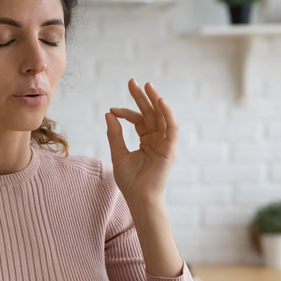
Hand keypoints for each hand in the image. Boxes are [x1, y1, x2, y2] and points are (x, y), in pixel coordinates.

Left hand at [105, 79, 177, 205]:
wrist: (139, 198)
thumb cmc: (130, 181)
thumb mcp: (118, 153)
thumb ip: (115, 134)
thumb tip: (108, 114)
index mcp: (147, 141)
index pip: (138, 120)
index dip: (125, 112)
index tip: (112, 110)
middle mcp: (157, 140)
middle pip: (150, 113)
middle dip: (142, 97)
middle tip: (132, 81)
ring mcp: (165, 143)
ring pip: (162, 116)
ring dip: (155, 100)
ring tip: (147, 85)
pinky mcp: (171, 148)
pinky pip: (172, 127)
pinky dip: (167, 113)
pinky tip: (160, 101)